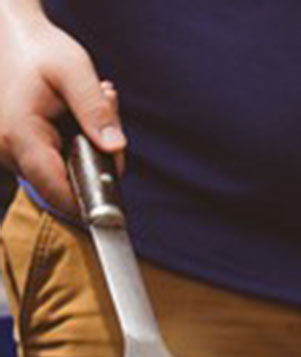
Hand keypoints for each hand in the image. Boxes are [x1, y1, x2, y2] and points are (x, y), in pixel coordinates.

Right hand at [0, 4, 124, 214]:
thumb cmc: (41, 50)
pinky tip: (78, 114)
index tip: (117, 197)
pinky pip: (55, 161)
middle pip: (65, 184)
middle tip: (108, 111)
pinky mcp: (16, 150)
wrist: (12, 37)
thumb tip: (115, 148)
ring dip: (87, 149)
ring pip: (62, 172)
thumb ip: (95, 110)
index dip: (90, 203)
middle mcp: (7, 150)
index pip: (58, 192)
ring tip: (93, 105)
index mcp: (20, 134)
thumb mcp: (75, 71)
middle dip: (97, 161)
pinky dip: (74, 144)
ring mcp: (8, 152)